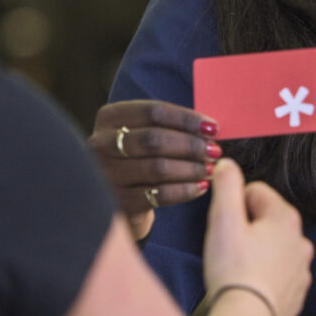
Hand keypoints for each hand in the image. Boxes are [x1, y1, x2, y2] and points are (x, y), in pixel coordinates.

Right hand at [90, 99, 219, 239]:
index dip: (186, 119)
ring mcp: (106, 175)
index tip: (212, 128)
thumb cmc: (139, 160)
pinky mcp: (118, 203)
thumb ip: (168, 127)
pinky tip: (201, 187)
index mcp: (109, 118)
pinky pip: (159, 195)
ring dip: (190, 168)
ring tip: (210, 170)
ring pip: (157, 168)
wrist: (118, 200)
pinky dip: (185, 190)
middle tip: (214, 151)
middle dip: (190, 145)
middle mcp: (101, 144)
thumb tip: (209, 128)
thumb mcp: (143, 135)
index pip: (152, 111)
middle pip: (154, 139)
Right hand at [201, 158, 311, 315]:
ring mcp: (301, 269)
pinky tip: (249, 285)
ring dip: (255, 253)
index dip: (234, 206)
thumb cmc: (233, 271)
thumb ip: (226, 185)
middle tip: (229, 248)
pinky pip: (277, 274)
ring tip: (238, 270)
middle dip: (245, 229)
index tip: (226, 226)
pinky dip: (263, 276)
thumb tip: (227, 164)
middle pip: (265, 219)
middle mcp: (300, 241)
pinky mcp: (296, 293)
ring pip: (272, 248)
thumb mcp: (223, 219)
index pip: (255, 191)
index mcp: (285, 217)